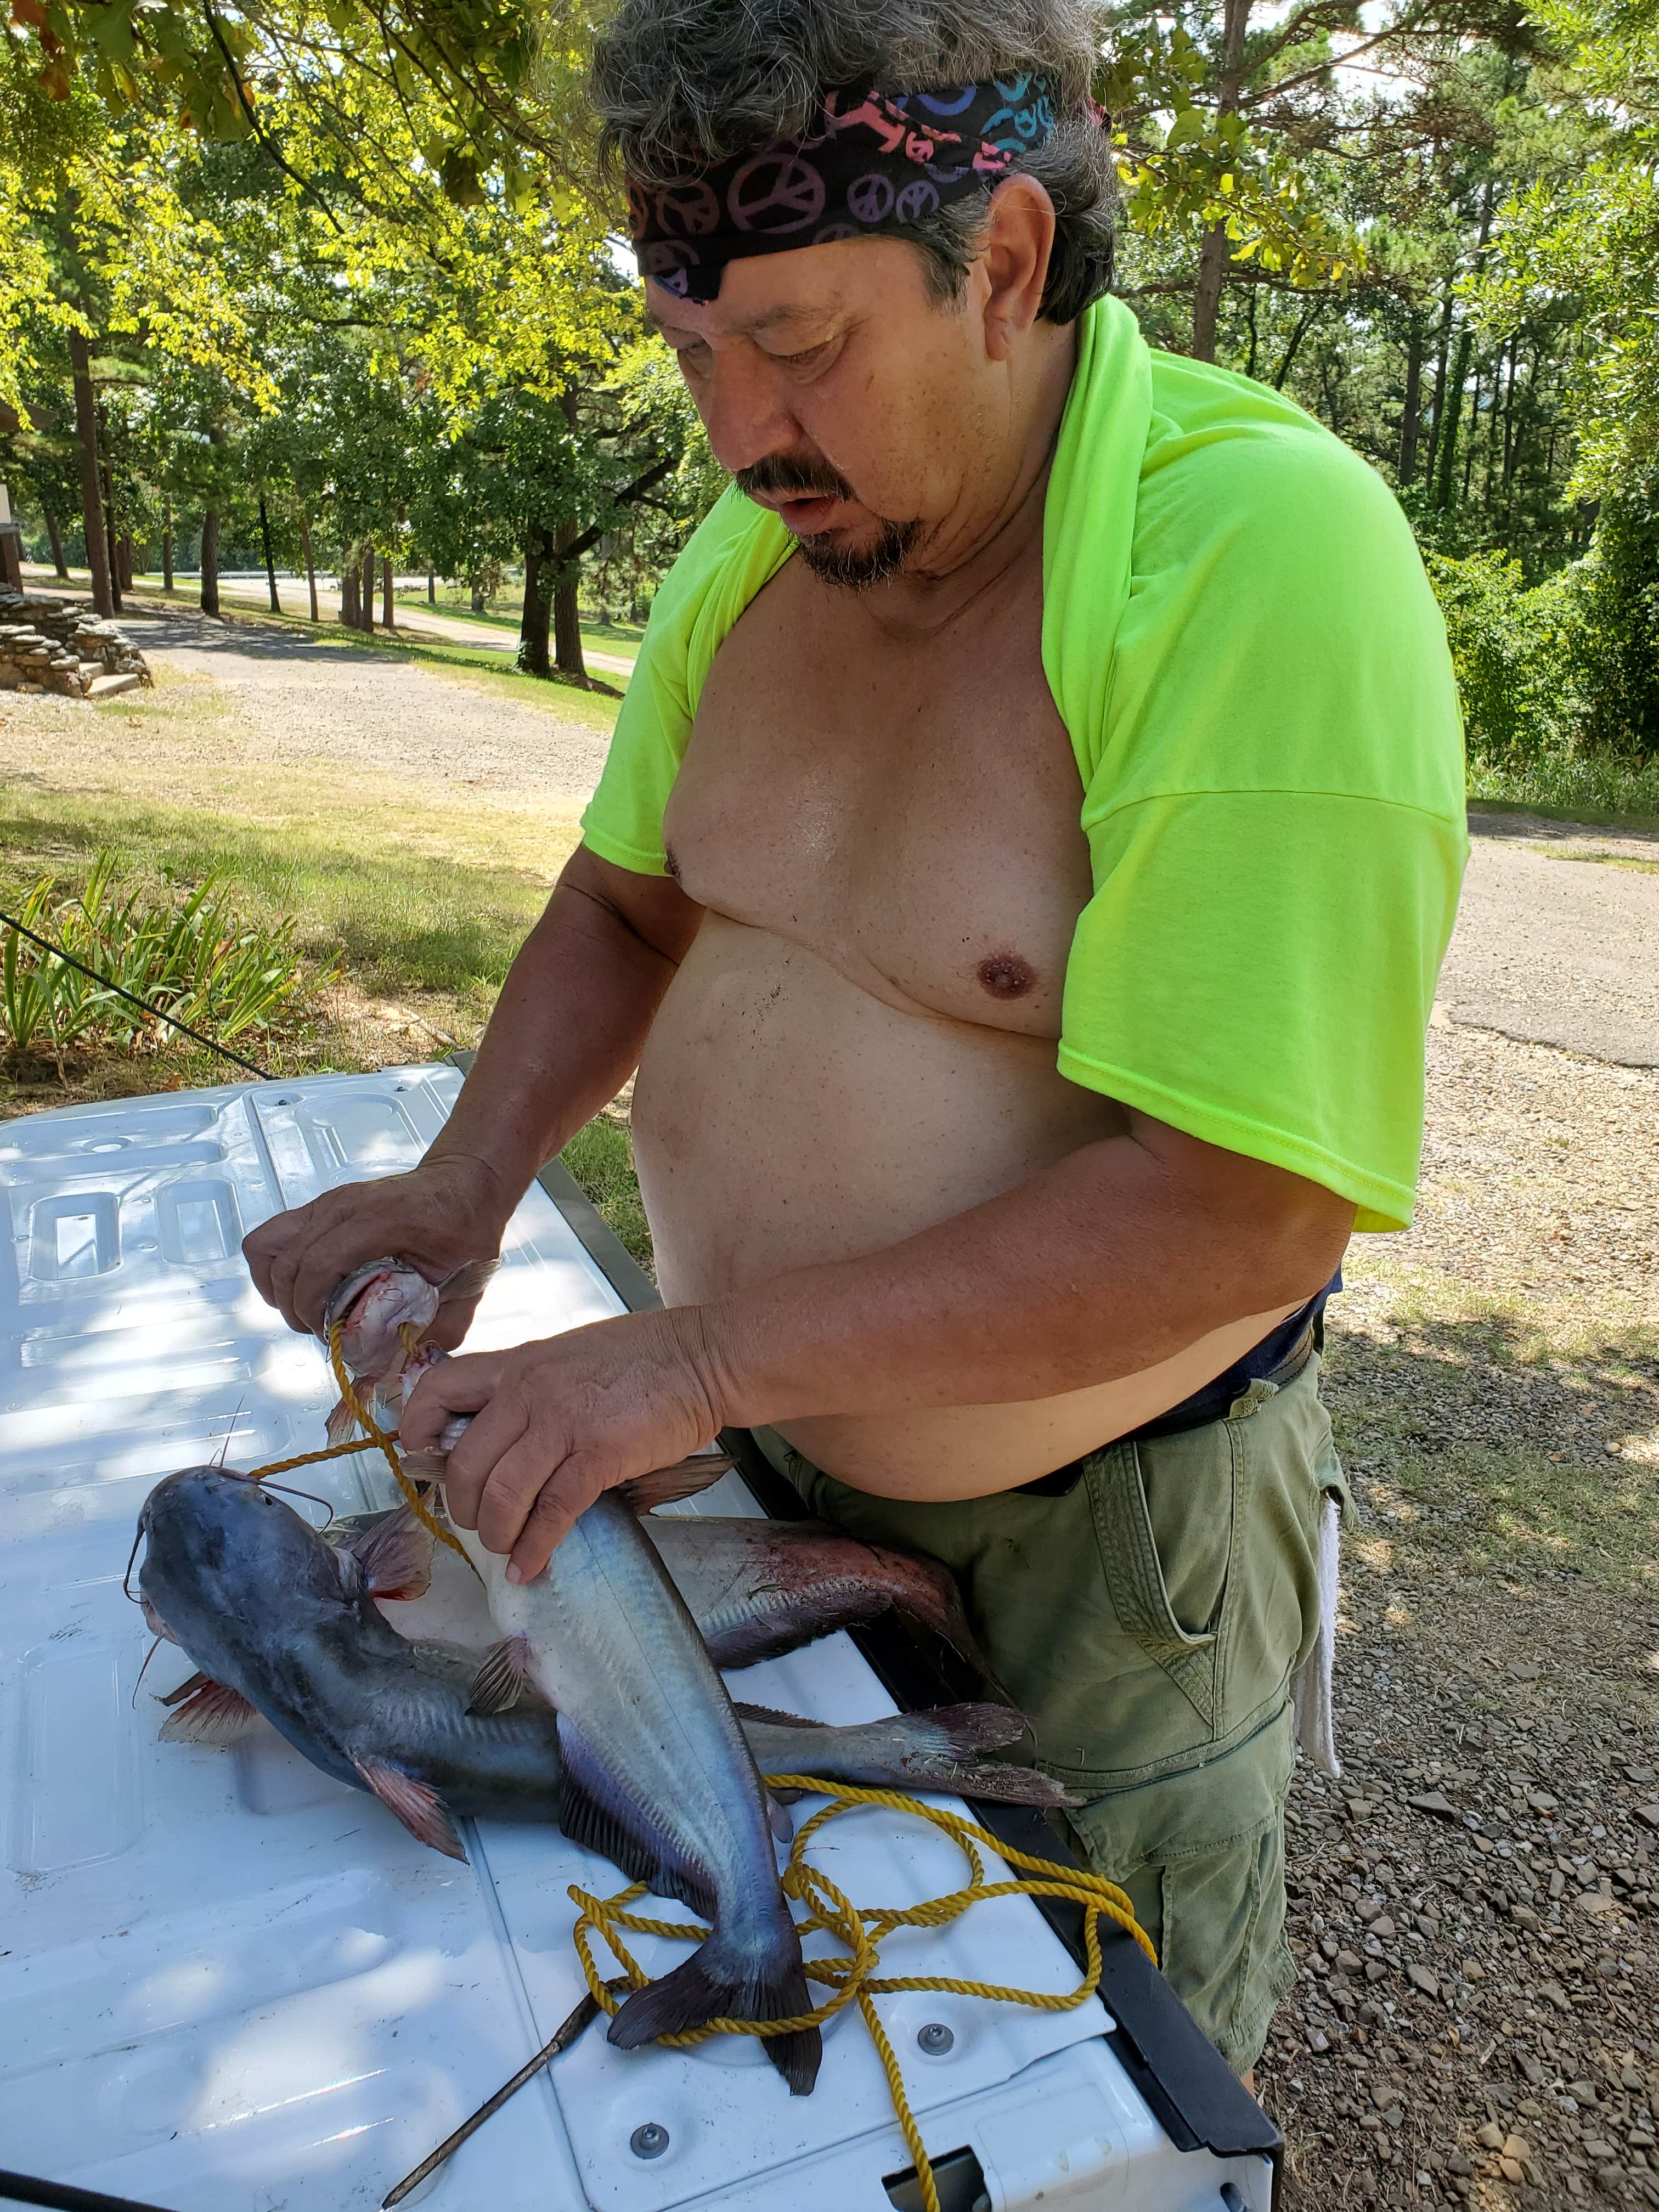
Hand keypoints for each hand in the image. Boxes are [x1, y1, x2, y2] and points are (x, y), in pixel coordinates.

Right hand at [243, 1153, 511, 1341]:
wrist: (464, 1183)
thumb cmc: (467, 1229)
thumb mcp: (468, 1282)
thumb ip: (443, 1326)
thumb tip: (409, 1367)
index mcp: (379, 1220)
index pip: (319, 1265)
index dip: (313, 1309)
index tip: (331, 1336)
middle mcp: (342, 1205)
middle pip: (287, 1264)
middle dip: (296, 1309)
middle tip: (326, 1331)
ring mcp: (325, 1202)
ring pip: (266, 1247)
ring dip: (278, 1289)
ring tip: (310, 1311)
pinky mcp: (317, 1207)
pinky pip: (271, 1238)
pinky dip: (275, 1269)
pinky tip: (304, 1289)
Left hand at [399, 1306, 723, 1579]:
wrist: (706, 1358)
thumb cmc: (646, 1356)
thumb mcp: (569, 1354)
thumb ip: (531, 1386)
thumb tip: (503, 1433)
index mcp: (518, 1364)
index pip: (440, 1389)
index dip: (416, 1428)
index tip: (422, 1460)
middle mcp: (529, 1392)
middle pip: (465, 1461)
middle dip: (462, 1506)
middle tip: (476, 1523)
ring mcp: (563, 1423)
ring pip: (501, 1494)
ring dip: (495, 1534)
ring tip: (505, 1548)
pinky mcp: (600, 1455)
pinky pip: (552, 1512)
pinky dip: (535, 1548)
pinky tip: (529, 1566)